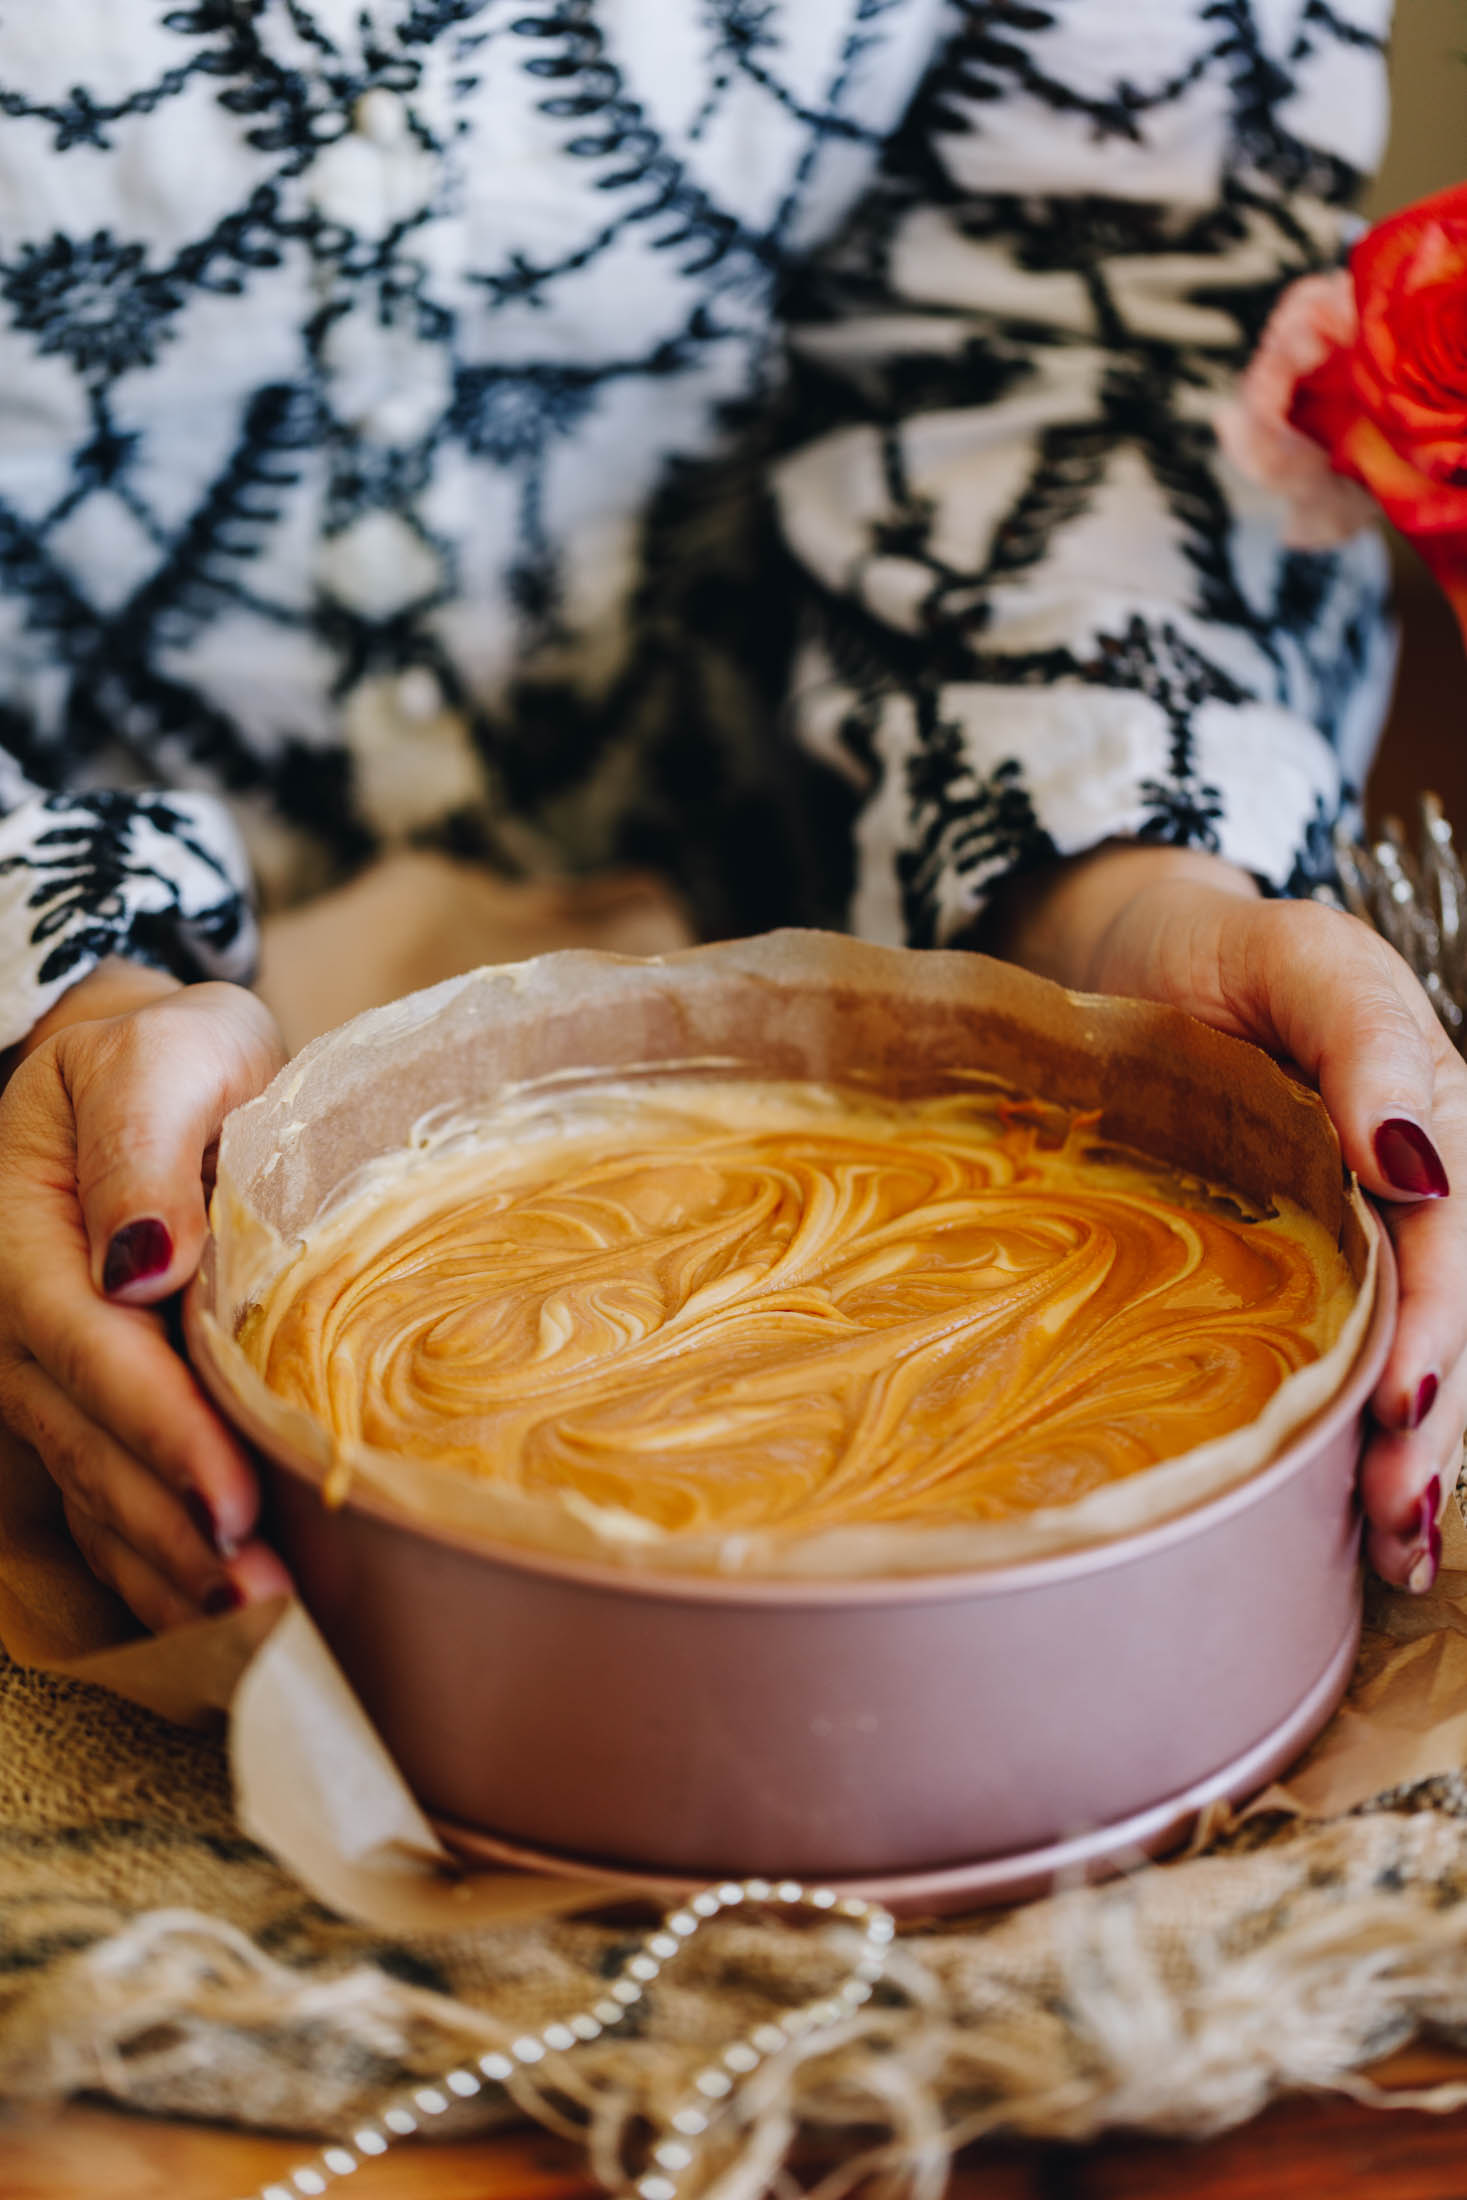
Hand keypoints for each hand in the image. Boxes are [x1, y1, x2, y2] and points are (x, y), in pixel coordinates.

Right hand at [0, 961, 293, 1629]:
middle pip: (85, 1445)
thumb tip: (144, 1262)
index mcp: (20, 1237)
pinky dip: (150, 1566)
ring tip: (256, 1629)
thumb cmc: (168, 1059)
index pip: (88, 1350)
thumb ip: (144, 1144)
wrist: (146, 1078)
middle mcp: (12, 1323)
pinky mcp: (74, 1407)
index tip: (229, 1501)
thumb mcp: (164, 1055)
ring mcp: (35, 1378)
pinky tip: (213, 1620)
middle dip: (169, 1531)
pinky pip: (96, 1501)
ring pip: (89, 1490)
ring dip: (164, 1568)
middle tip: (261, 1602)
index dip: (157, 1432)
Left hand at [989, 844, 1466, 1592]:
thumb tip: (1412, 1157)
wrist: (1136, 955)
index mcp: (1427, 1114)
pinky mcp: (1323, 1270)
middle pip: (1457, 1316)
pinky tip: (1361, 1524)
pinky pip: (1367, 1354)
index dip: (1442, 1327)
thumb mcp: (1289, 953)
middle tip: (1399, 1517)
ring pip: (1426, 1351)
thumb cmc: (1210, 953)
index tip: (1407, 1408)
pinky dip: (1373, 1439)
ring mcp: (1374, 1234)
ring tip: (1397, 1551)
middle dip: (1441, 1424)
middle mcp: (1418, 1188)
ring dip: (1423, 1457)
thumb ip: (1359, 1033)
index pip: (1455, 1237)